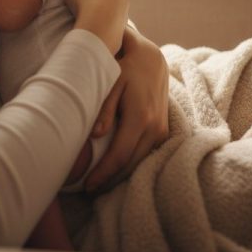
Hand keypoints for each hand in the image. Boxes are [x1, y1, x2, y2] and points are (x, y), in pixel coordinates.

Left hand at [84, 25, 169, 192]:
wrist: (151, 60)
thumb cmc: (125, 68)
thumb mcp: (111, 83)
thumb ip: (104, 109)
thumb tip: (94, 135)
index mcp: (140, 117)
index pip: (120, 155)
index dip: (103, 174)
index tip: (87, 186)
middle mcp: (154, 127)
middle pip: (130, 164)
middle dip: (110, 180)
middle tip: (89, 191)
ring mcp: (162, 131)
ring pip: (139, 162)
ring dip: (120, 176)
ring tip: (99, 185)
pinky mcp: (164, 131)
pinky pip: (146, 154)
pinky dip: (131, 165)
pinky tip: (116, 171)